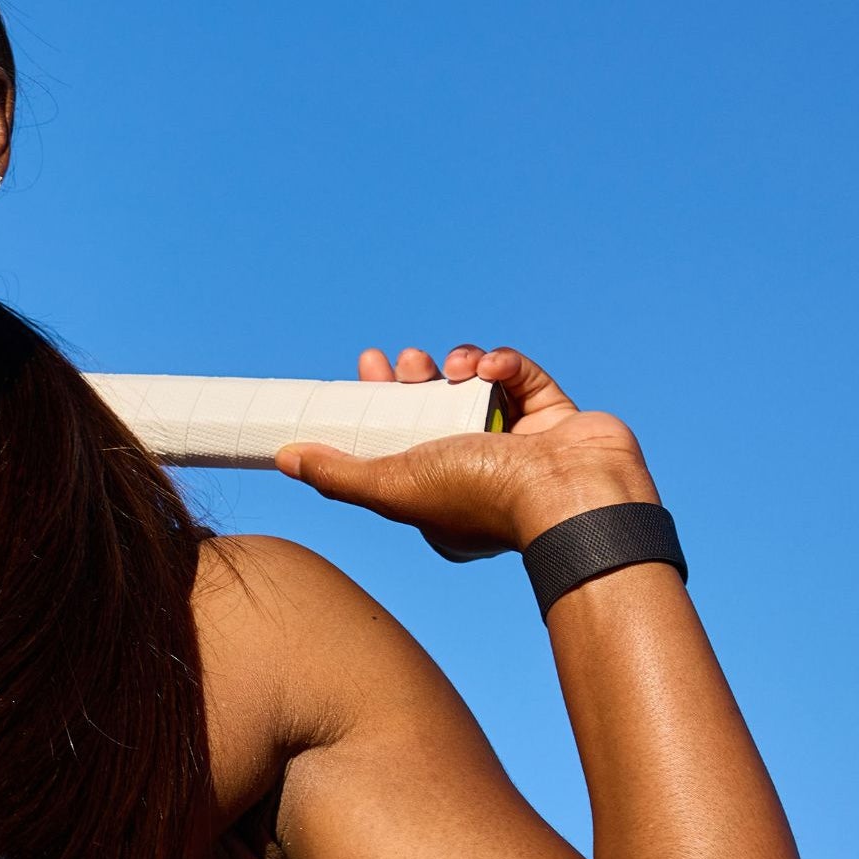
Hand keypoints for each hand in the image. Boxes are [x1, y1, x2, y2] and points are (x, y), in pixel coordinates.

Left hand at [274, 343, 660, 559]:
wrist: (574, 495)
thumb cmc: (483, 496)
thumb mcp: (394, 487)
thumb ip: (338, 475)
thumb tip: (285, 458)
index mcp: (439, 497)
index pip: (398, 441)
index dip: (379, 402)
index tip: (367, 367)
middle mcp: (480, 472)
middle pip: (435, 411)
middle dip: (416, 378)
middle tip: (406, 360)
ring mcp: (521, 446)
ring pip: (479, 390)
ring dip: (461, 365)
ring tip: (452, 365)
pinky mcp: (558, 419)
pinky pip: (525, 378)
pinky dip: (507, 364)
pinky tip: (493, 367)